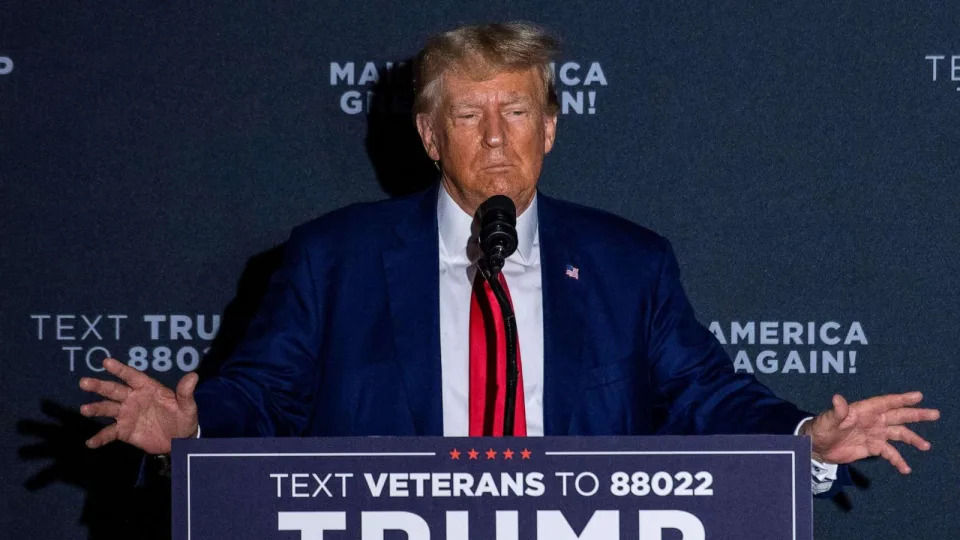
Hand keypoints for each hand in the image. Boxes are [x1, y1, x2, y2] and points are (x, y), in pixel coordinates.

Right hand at [79, 357, 199, 454]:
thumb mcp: (187, 406)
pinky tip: (90, 442)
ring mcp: (126, 414)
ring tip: (84, 410)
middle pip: (114, 390)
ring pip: (108, 409)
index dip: (120, 369)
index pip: (132, 376)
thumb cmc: (182, 418)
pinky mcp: (124, 431)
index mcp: (147, 388)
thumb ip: (186, 393)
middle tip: (84, 382)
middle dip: (99, 386)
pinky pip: (109, 433)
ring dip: (95, 409)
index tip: (106, 362)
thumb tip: (194, 376)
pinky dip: (100, 437)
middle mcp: (133, 398)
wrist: (179, 441)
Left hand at [802, 391, 939, 473]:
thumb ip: (837, 411)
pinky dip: (898, 460)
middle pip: (898, 416)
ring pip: (898, 434)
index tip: (918, 396)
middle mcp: (873, 420)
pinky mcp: (872, 447)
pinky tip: (905, 469)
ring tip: (926, 446)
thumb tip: (838, 399)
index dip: (902, 399)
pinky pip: (890, 453)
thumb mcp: (828, 419)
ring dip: (912, 439)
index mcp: (864, 410)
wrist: (816, 445)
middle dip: (916, 415)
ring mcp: (874, 434)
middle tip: (934, 414)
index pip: (886, 402)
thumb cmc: (821, 427)